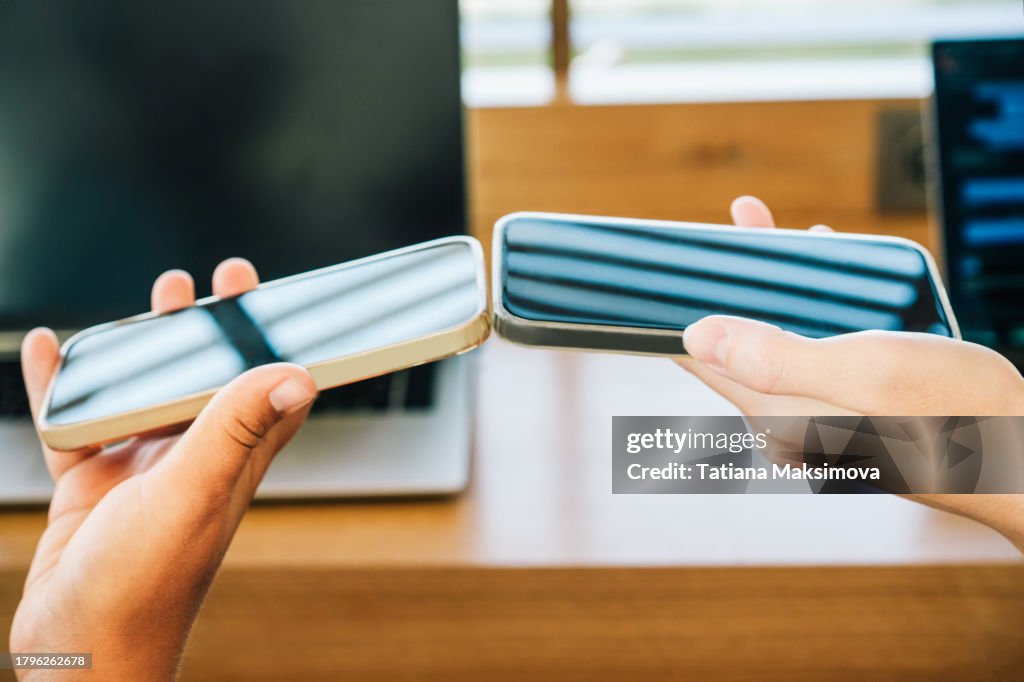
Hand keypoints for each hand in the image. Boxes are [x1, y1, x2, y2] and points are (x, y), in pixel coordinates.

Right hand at [10, 259, 316, 680]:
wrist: (78, 653)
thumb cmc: (142, 585)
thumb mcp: (192, 494)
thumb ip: (235, 432)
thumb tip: (297, 375)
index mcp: (231, 462)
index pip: (271, 391)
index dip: (280, 343)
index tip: (280, 298)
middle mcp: (193, 462)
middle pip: (210, 380)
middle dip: (214, 329)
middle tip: (215, 282)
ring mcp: (142, 472)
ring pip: (147, 393)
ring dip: (148, 347)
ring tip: (156, 299)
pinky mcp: (93, 485)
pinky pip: (78, 421)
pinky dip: (65, 385)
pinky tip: (50, 349)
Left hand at [677, 197, 1023, 548]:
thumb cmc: (958, 417)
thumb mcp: (866, 373)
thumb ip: (778, 356)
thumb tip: (698, 335)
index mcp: (777, 412)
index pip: (701, 360)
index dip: (677, 311)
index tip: (665, 268)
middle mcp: (790, 417)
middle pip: (738, 342)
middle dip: (733, 285)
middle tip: (734, 231)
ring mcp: (821, 412)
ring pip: (780, 339)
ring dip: (778, 289)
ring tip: (775, 235)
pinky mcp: (853, 405)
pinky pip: (818, 348)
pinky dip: (819, 308)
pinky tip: (835, 275)